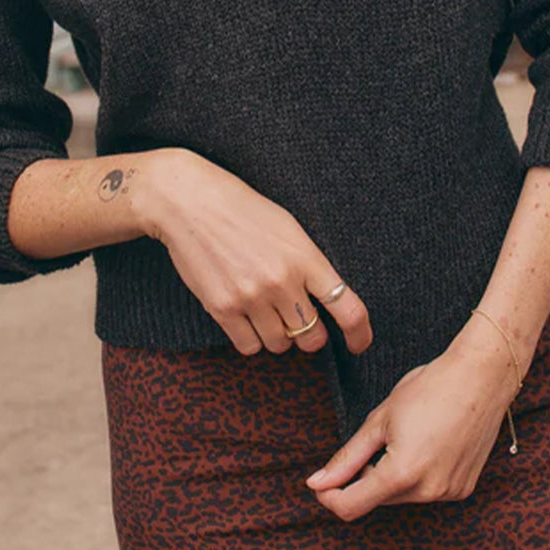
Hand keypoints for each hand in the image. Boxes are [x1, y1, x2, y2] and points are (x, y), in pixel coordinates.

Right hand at [141, 148, 372, 358]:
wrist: (190, 202)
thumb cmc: (241, 209)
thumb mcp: (287, 226)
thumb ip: (307, 263)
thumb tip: (324, 301)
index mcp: (305, 256)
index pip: (347, 307)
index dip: (359, 333)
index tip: (358, 343)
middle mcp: (282, 281)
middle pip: (312, 336)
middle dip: (309, 335)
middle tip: (299, 322)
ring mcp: (251, 297)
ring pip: (280, 345)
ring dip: (278, 336)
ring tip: (265, 311)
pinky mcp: (223, 309)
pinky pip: (249, 346)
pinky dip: (251, 339)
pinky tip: (246, 318)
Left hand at [304, 317, 518, 520]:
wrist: (480, 377)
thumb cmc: (429, 388)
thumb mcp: (380, 419)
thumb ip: (347, 457)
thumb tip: (317, 482)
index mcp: (401, 474)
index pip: (351, 507)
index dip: (330, 495)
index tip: (320, 481)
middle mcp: (428, 492)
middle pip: (377, 498)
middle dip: (365, 477)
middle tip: (376, 438)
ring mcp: (449, 493)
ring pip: (402, 495)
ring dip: (392, 476)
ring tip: (407, 435)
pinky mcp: (464, 489)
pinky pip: (427, 490)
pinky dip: (417, 475)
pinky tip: (427, 444)